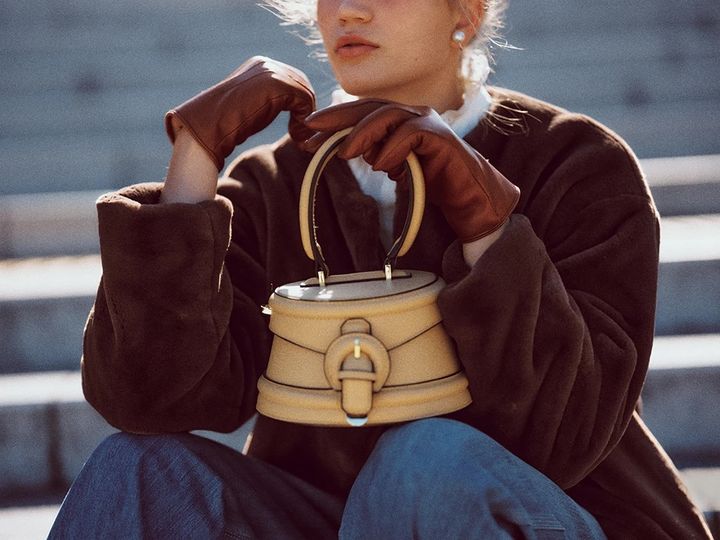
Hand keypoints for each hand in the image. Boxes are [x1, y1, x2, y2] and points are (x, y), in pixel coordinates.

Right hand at [165, 56, 315, 170]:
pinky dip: (304, 120)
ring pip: (306, 93)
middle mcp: (266, 64)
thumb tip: (295, 110)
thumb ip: (271, 101)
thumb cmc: (226, 124)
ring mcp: (271, 72)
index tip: (293, 130)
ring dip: (305, 119)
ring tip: (296, 138)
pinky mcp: (277, 85)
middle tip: (298, 136)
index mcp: (260, 66)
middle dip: (305, 111)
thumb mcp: (253, 107)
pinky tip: (293, 135)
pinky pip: (305, 101)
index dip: (299, 106)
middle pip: (303, 85)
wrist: (209, 126)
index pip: (295, 80)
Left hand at [304, 100, 519, 241]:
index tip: (308, 132)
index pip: (361, 112)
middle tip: (313, 130)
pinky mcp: (441, 137)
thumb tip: (348, 149)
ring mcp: (428, 122)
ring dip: (363, 133)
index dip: (334, 120)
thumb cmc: (433, 181)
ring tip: (344, 154)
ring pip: (388, 115)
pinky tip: (380, 166)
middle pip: (370, 107)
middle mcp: (412, 114)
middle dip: (338, 118)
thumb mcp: (396, 167)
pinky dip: (393, 148)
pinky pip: (411, 134)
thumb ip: (375, 154)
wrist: (469, 196)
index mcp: (399, 120)